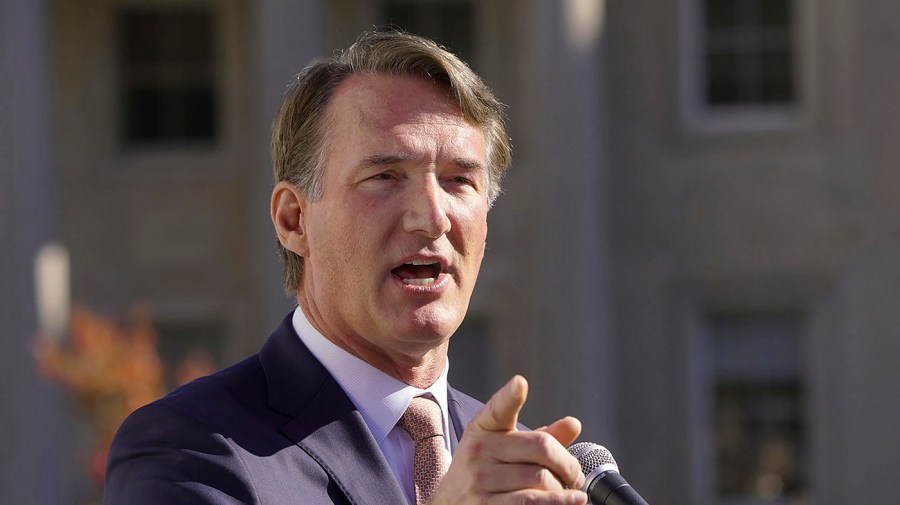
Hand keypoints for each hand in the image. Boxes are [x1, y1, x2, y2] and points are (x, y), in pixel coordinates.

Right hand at [428, 376, 586, 504]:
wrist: (449, 504)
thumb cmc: (484, 471)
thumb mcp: (503, 447)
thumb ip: (540, 436)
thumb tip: (573, 424)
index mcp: (484, 428)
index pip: (499, 409)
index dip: (510, 396)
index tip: (520, 383)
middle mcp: (479, 450)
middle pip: (541, 447)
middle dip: (567, 463)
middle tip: (574, 474)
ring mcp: (481, 480)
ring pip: (542, 478)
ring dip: (563, 489)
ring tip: (566, 491)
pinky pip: (531, 501)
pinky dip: (558, 501)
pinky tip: (571, 501)